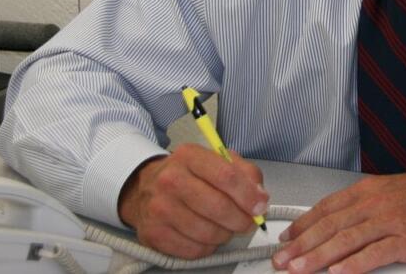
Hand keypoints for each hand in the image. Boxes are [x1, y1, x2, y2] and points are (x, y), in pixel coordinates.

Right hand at [118, 143, 268, 258]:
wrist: (146, 187)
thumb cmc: (188, 174)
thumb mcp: (217, 160)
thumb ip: (244, 173)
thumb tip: (260, 198)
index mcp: (189, 156)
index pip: (226, 176)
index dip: (248, 195)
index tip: (260, 206)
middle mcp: (171, 180)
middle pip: (218, 207)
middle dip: (241, 220)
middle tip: (248, 222)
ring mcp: (159, 208)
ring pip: (208, 232)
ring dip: (225, 234)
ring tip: (225, 226)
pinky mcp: (154, 233)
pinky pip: (194, 249)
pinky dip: (208, 246)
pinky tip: (207, 234)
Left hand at [272, 172, 405, 273]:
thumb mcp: (388, 191)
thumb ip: (362, 206)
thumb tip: (335, 220)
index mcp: (367, 191)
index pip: (326, 208)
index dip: (302, 224)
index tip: (286, 239)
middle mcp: (373, 204)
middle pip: (330, 226)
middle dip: (301, 244)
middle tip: (281, 260)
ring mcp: (389, 221)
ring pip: (346, 240)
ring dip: (318, 256)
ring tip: (299, 269)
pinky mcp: (405, 240)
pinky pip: (375, 253)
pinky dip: (354, 264)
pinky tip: (338, 272)